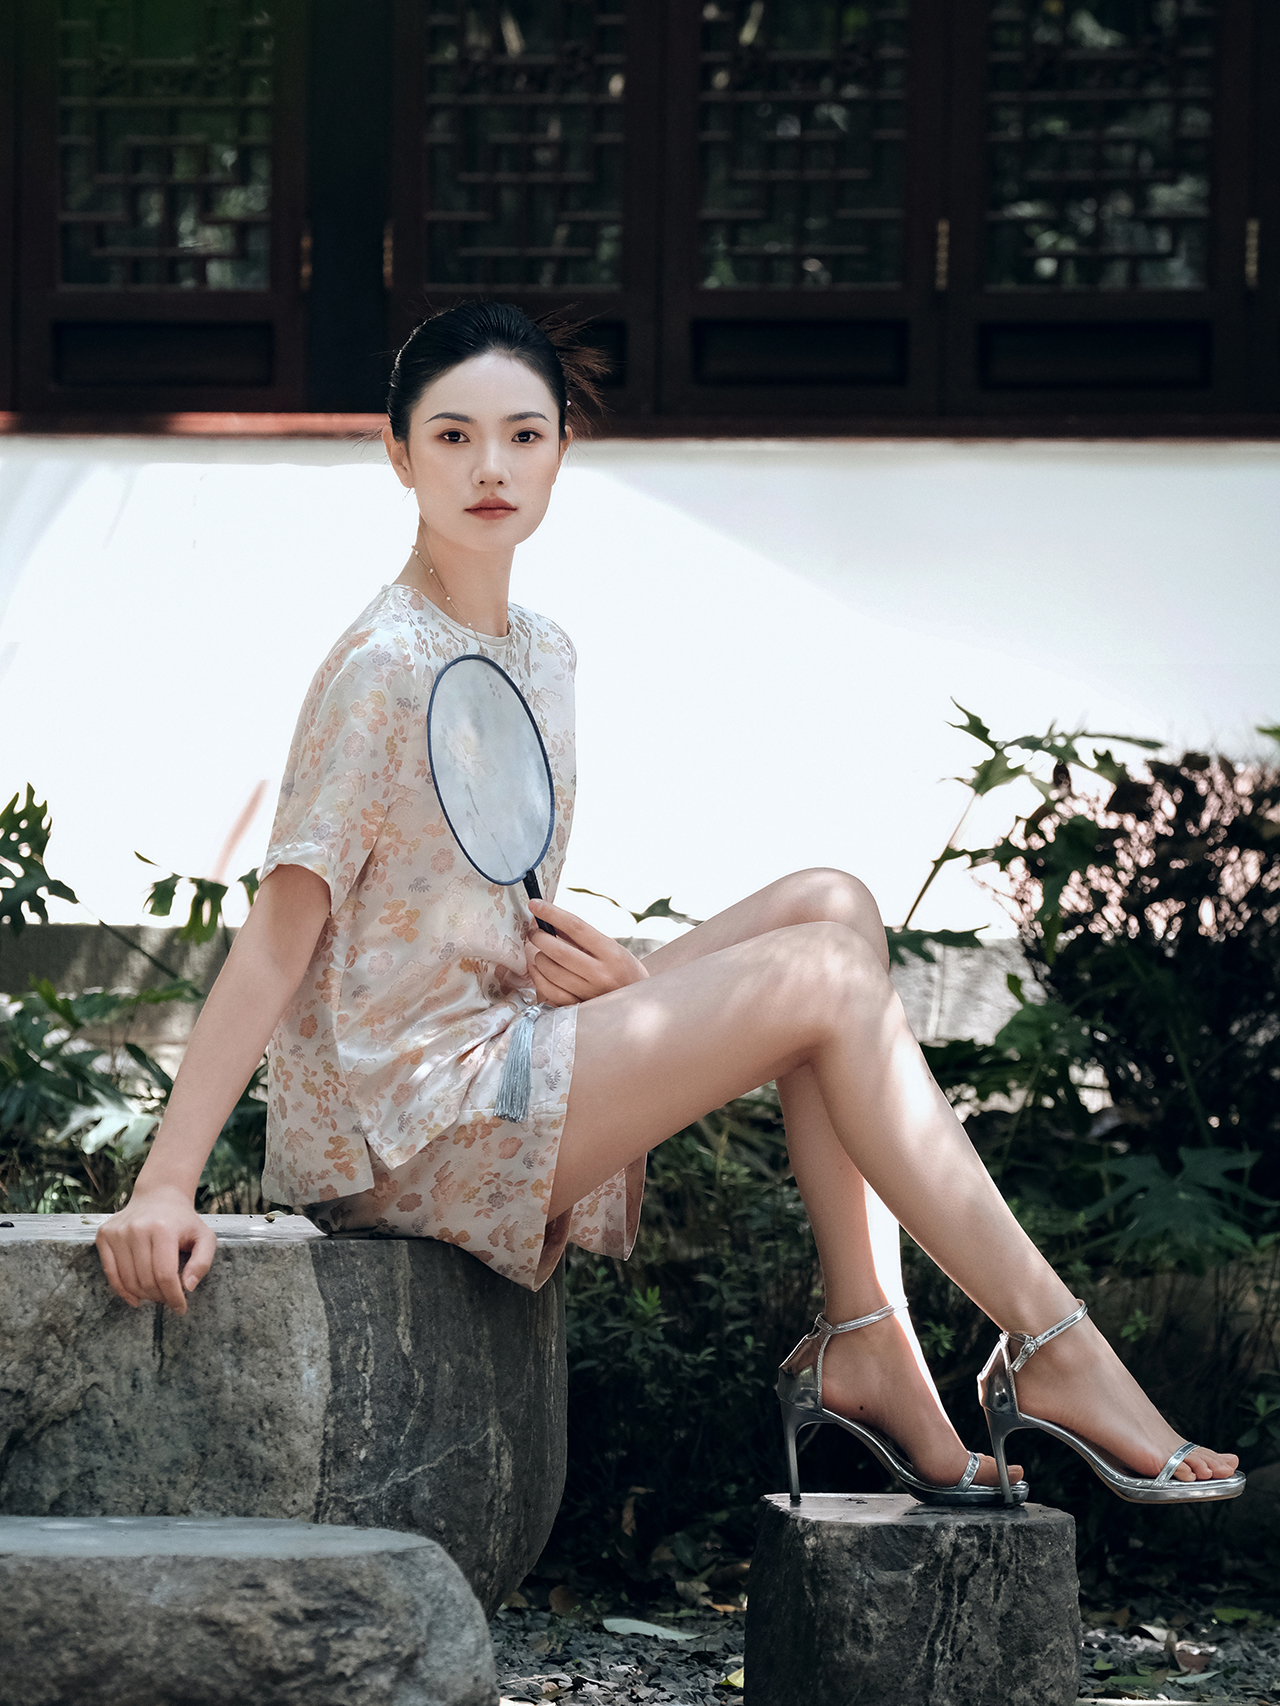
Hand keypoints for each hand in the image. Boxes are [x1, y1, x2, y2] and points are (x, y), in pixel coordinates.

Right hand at [95, 1184, 217, 1314]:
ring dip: (143, 1295)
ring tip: (155, 1295)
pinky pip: (110, 1272)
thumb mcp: (204, 1237)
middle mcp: (136, 1229)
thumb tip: (187, 1287)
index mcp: (163, 1229)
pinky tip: (135, 1297)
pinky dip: (122, 1290)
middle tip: (168, 1299)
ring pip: (127, 1280)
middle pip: (145, 1280)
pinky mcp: (104, 1235)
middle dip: (159, 1297)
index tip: (181, 1308)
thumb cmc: (183, 1221)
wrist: (158, 1196)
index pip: (165, 1275)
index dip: (173, 1297)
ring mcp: (117, 1232)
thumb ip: (202, 1262)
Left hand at [525, 898, 650, 1006]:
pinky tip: (537, 968)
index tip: (535, 904)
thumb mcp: (611, 949)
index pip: (576, 927)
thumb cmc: (622, 972)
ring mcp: (589, 994)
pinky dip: (537, 976)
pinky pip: (548, 990)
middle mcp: (602, 975)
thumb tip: (550, 920)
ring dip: (538, 956)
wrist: (639, 1007)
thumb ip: (582, 937)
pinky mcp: (578, 1008)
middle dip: (539, 936)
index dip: (552, 914)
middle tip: (533, 931)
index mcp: (612, 954)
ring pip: (550, 970)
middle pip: (559, 950)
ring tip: (540, 951)